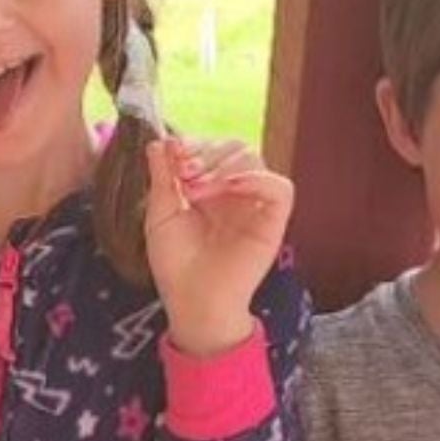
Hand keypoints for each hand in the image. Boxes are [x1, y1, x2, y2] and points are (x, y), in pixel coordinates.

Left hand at [146, 136, 292, 356]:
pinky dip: (257, 179)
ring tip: (196, 189)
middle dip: (206, 153)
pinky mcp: (274, 220)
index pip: (212, 148)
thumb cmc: (175, 263)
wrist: (191, 299)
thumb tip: (159, 141)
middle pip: (234, 147)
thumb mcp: (161, 214)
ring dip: (222, 166)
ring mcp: (255, 204)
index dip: (195, 144)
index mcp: (209, 188)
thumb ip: (162, 177)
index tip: (174, 151)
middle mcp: (234, 192)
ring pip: (254, 159)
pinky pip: (280, 187)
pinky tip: (231, 186)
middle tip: (184, 172)